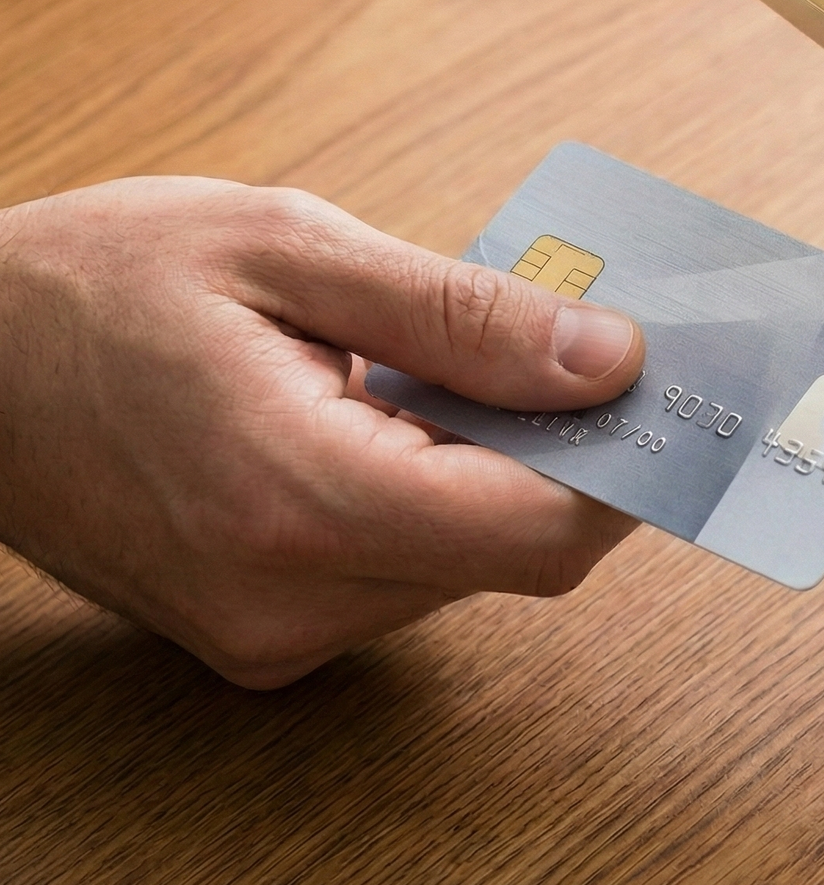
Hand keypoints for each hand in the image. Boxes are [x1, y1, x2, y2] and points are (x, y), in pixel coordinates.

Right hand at [0, 177, 645, 688]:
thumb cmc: (93, 285)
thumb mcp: (288, 249)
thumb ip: (462, 315)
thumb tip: (610, 359)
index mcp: (295, 499)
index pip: (540, 530)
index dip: (630, 463)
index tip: (670, 387)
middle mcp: (288, 601)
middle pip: (518, 554)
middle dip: (573, 454)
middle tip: (581, 350)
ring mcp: (269, 634)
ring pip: (468, 566)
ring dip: (501, 472)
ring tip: (460, 370)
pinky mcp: (259, 634)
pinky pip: (404, 573)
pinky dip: (438, 497)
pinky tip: (399, 418)